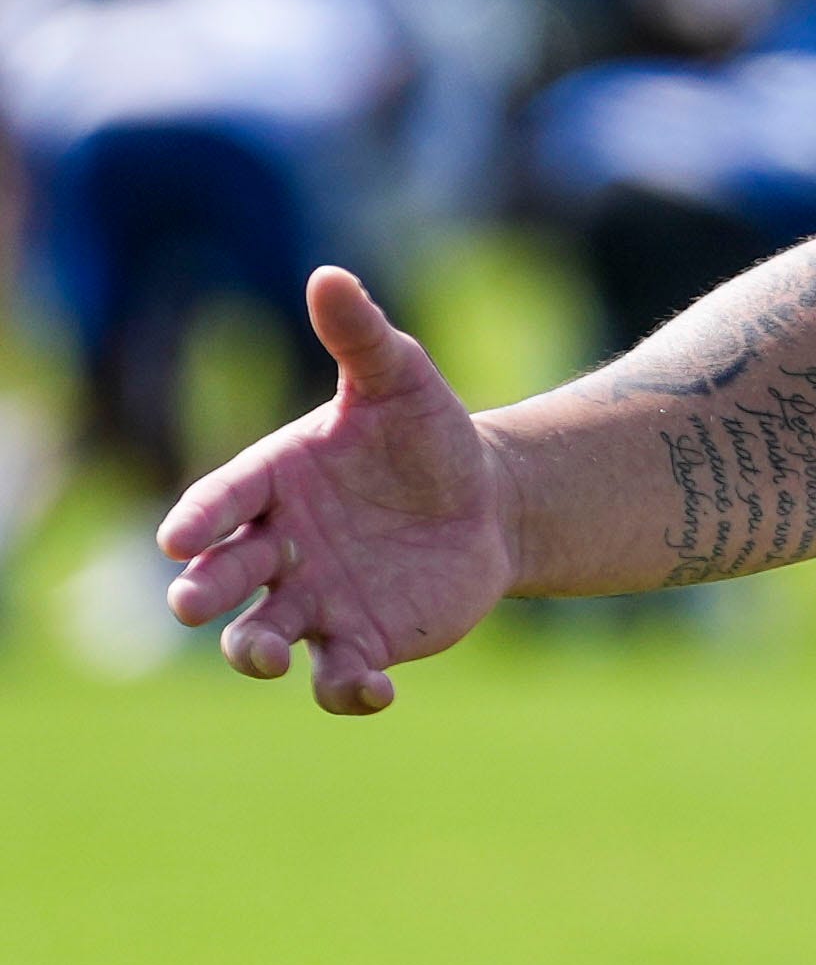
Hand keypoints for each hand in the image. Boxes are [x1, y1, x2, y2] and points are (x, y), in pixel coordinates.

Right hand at [159, 267, 517, 714]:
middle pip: (225, 576)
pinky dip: (347, 689)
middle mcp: (279, 548)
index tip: (179, 537)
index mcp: (273, 482)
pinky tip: (375, 689)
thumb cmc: (427, 436)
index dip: (199, 517)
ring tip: (267, 655)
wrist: (487, 500)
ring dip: (257, 650)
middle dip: (204, 590)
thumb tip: (329, 275)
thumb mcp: (402, 380)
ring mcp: (315, 600)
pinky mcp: (363, 640)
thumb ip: (361, 337)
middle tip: (191, 601)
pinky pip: (341, 674)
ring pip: (266, 635)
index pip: (223, 499)